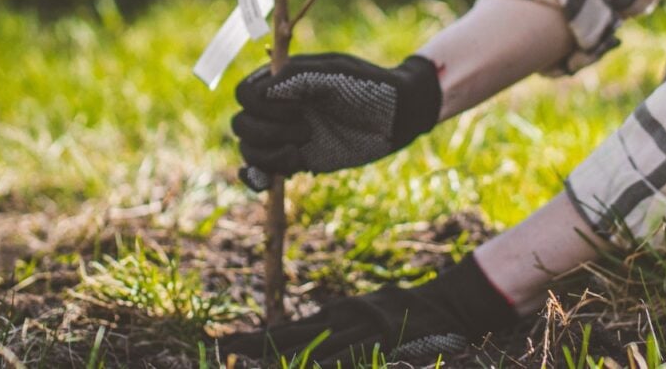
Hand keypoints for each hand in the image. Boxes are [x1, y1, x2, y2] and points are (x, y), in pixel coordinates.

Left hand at [219, 255, 516, 365]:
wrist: (444, 303)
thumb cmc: (400, 313)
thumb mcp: (362, 316)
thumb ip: (336, 329)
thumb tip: (305, 342)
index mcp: (333, 314)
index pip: (285, 329)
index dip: (254, 336)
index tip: (223, 341)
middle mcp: (340, 318)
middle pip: (290, 336)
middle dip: (254, 344)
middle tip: (222, 346)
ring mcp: (360, 326)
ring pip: (315, 345)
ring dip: (283, 354)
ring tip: (252, 357)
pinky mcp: (383, 336)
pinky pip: (354, 351)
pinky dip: (333, 359)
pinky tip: (314, 365)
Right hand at [232, 53, 441, 190]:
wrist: (398, 115)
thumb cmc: (369, 86)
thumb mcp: (334, 72)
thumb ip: (295, 76)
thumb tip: (258, 92)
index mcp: (283, 81)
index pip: (244, 94)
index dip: (259, 105)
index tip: (295, 108)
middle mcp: (279, 108)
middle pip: (242, 124)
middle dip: (268, 131)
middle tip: (307, 130)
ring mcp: (286, 135)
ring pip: (250, 149)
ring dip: (268, 155)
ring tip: (300, 152)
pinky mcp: (297, 159)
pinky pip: (262, 171)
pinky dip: (254, 178)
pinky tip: (259, 181)